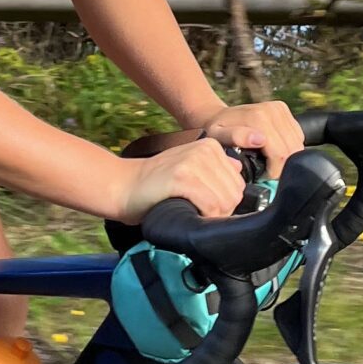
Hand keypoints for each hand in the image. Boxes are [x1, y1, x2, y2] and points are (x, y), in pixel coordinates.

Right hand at [115, 135, 247, 226]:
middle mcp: (205, 150)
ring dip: (212, 215)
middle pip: (235, 193)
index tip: (205, 205)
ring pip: (226, 201)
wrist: (123, 186)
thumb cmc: (156, 184)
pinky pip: (211, 205)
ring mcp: (193, 162)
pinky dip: (204, 216)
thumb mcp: (189, 166)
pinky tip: (188, 213)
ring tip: (191, 212)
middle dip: (221, 210)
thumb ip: (214, 167)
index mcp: (210, 146)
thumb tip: (238, 169)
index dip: (225, 202)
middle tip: (198, 212)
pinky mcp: (182, 177)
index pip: (239, 183)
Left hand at [197, 99, 305, 168]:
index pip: (280, 154)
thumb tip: (260, 139)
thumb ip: (236, 137)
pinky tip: (275, 150)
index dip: (274, 171)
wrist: (219, 114)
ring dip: (287, 157)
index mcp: (258, 117)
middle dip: (282, 166)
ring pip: (297, 144)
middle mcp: (272, 110)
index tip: (263, 176)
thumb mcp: (218, 136)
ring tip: (269, 161)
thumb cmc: (218, 130)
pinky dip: (289, 147)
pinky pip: (298, 135)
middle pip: (291, 150)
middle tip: (266, 171)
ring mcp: (279, 108)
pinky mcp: (284, 109)